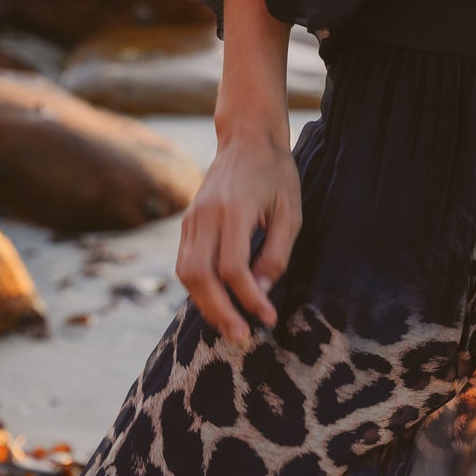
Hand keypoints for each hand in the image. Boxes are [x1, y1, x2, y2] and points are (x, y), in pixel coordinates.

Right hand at [175, 131, 301, 345]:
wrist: (246, 138)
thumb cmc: (275, 173)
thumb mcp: (290, 210)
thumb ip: (276, 253)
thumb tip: (259, 294)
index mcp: (234, 209)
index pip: (233, 267)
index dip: (249, 298)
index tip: (268, 318)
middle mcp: (206, 215)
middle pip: (201, 276)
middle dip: (220, 313)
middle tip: (242, 338)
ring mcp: (191, 218)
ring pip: (187, 274)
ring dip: (206, 306)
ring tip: (230, 328)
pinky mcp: (187, 223)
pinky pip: (185, 264)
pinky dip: (199, 289)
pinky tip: (218, 303)